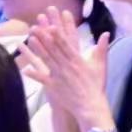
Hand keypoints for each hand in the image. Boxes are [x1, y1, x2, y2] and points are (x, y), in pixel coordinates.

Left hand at [19, 10, 112, 127]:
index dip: (58, 35)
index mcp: (78, 60)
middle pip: (54, 49)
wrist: (91, 106)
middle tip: (35, 28)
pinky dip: (34, 74)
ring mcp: (59, 76)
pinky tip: (25, 69)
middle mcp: (67, 66)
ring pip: (47, 60)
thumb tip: (106, 33)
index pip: (66, 45)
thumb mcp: (101, 66)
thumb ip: (101, 49)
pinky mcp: (54, 87)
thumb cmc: (96, 85)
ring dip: (38, 49)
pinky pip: (42, 79)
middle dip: (44, 38)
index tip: (51, 26)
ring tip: (30, 39)